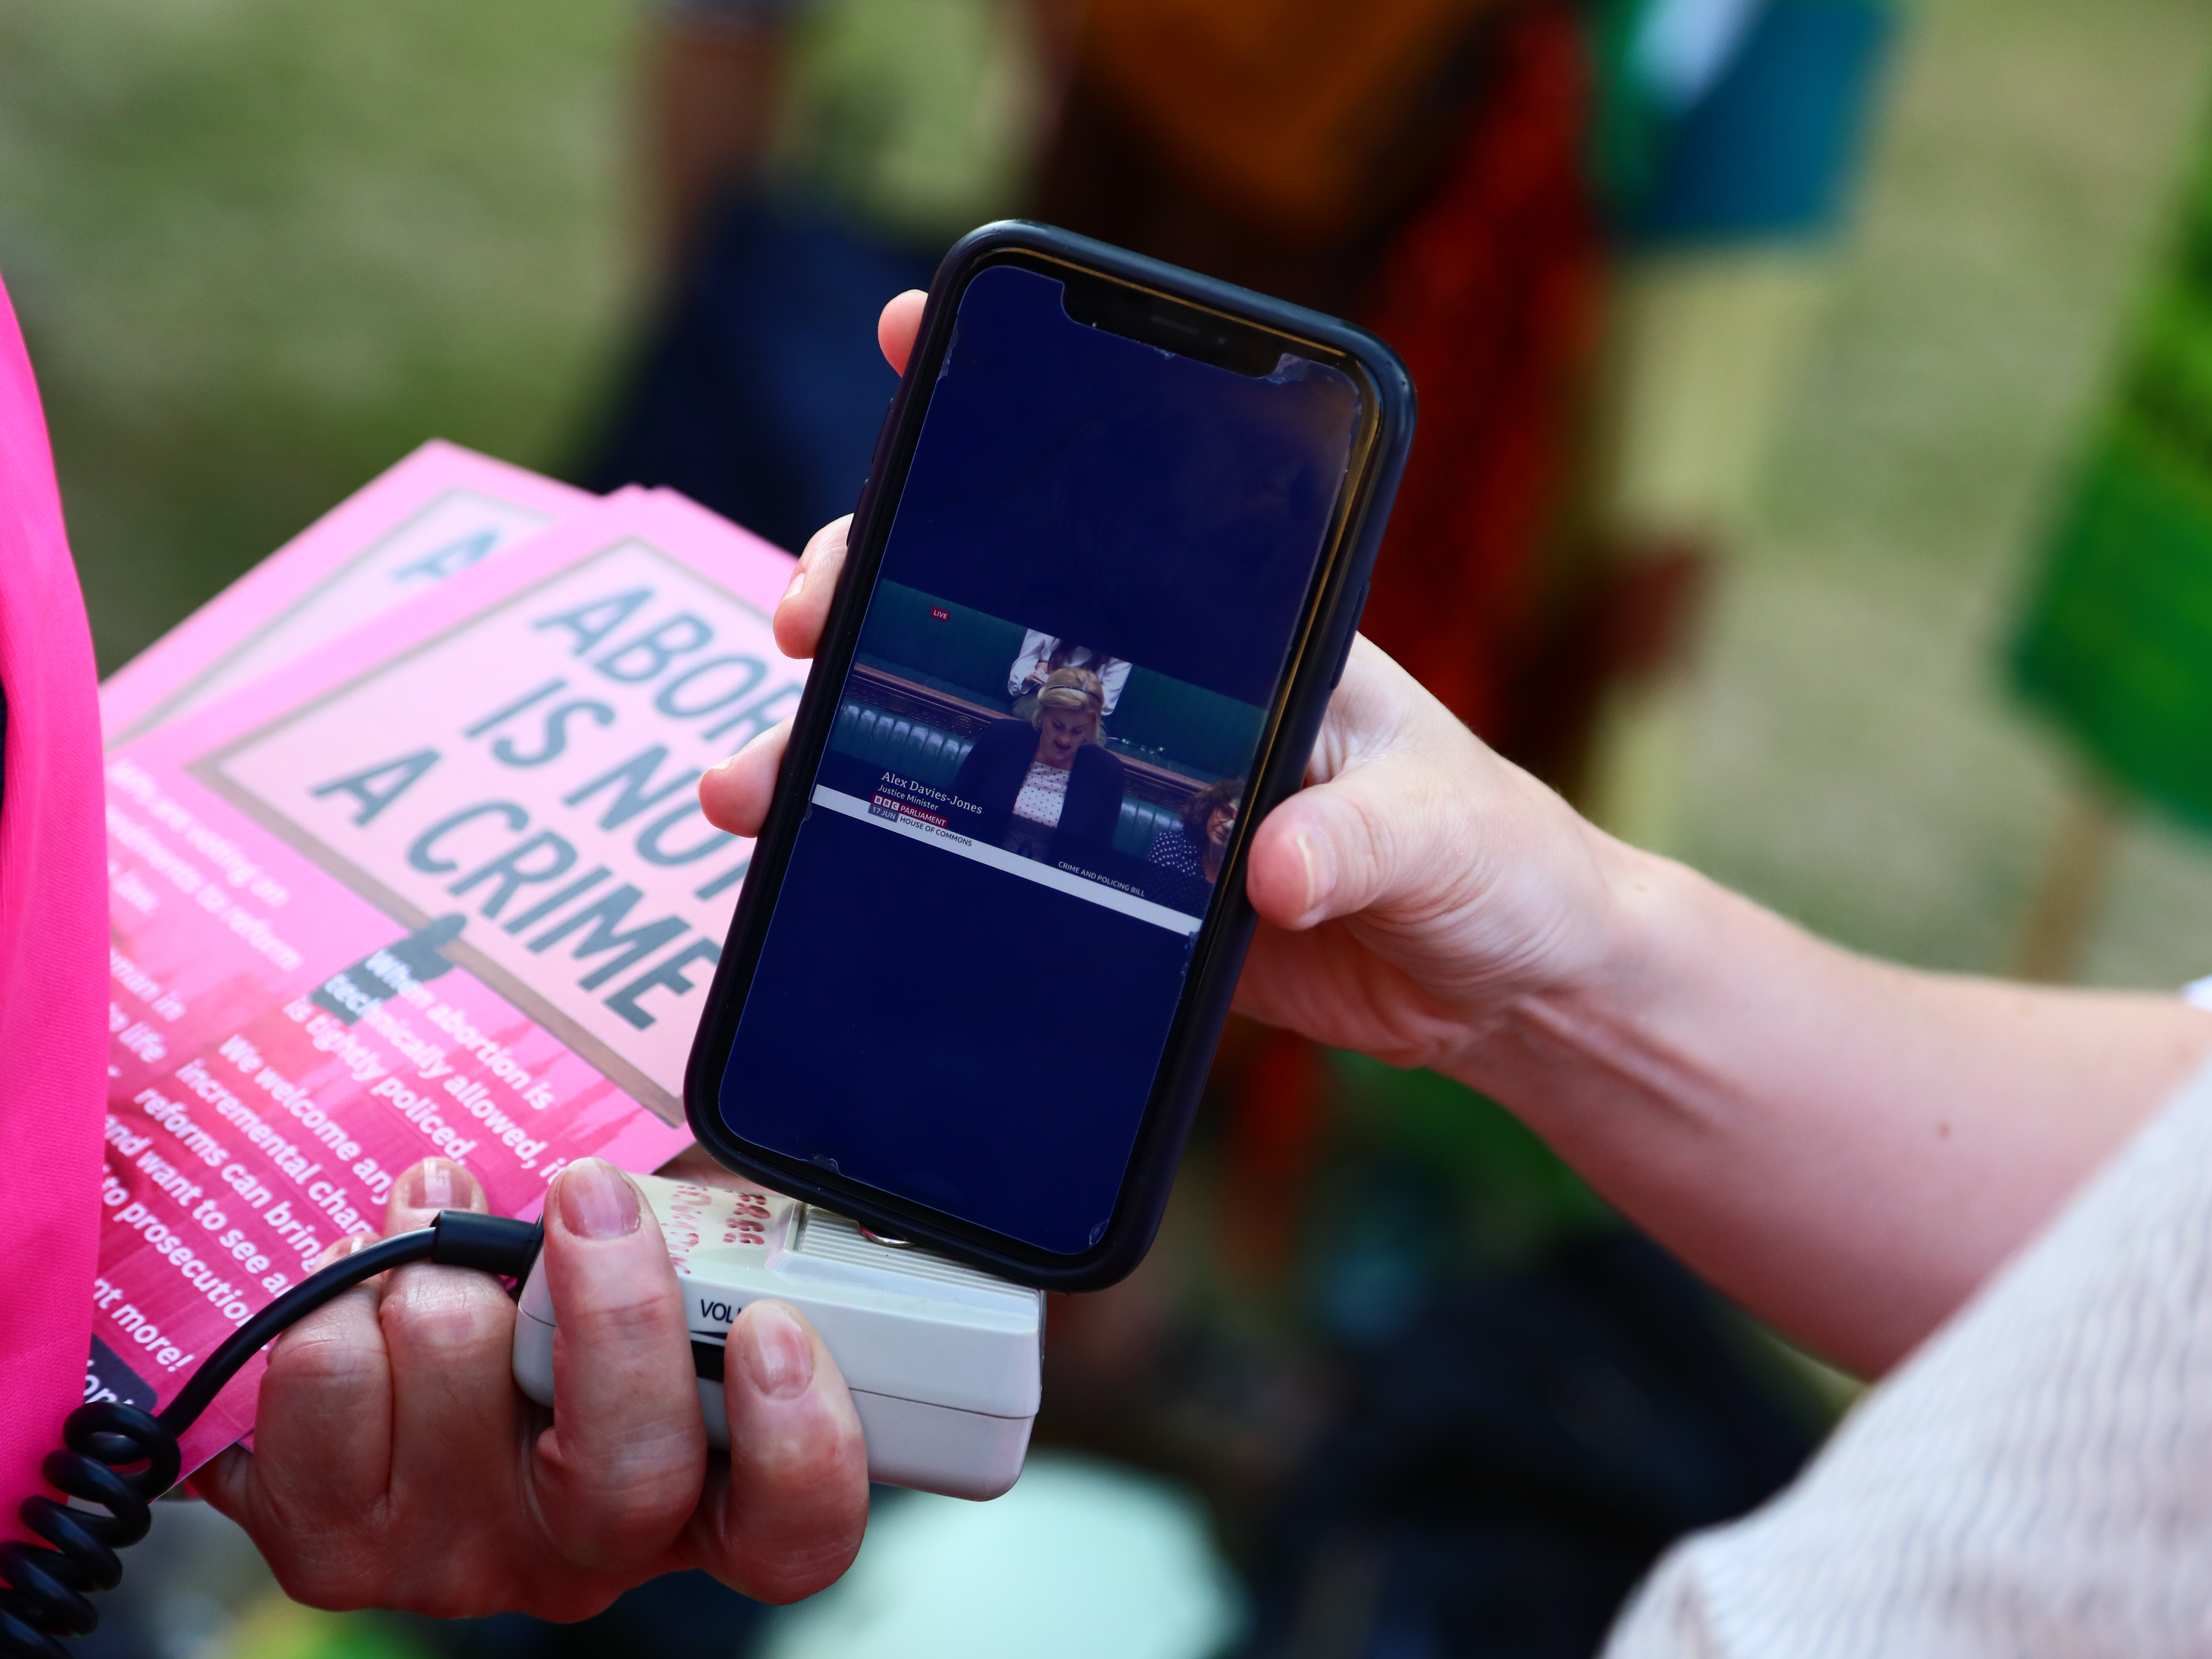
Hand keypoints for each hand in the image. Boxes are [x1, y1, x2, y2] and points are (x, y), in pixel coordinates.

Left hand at [195, 1157, 867, 1618]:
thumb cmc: (559, 1296)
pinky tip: (362, 1277)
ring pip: (459, 1384)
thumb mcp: (676, 1255)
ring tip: (438, 1201)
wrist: (407, 1352)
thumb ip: (728, 1222)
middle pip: (625, 1477)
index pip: (792, 1531)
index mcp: (703, 1499)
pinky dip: (334, 1302)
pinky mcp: (336, 1549)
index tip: (769, 1324)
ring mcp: (459, 1564)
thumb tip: (762, 1126)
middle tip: (589, 1193)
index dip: (799, 1440)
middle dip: (612, 1307)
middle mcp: (589, 1554)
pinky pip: (326, 1390)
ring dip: (440, 1260)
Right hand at [697, 291, 1627, 1076]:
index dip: (1007, 414)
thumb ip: (1364, 840)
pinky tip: (812, 866)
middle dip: (874, 588)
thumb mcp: (1444, 831)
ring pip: (953, 735)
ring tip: (752, 780)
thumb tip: (1272, 868)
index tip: (905, 339)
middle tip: (808, 615)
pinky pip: (983, 853)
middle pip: (984, 610)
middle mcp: (1162, 694)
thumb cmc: (1495, 863)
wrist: (1501, 988)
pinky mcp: (1108, 889)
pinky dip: (896, 852)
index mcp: (1244, 636)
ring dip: (842, 743)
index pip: (1113, 505)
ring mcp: (1122, 790)